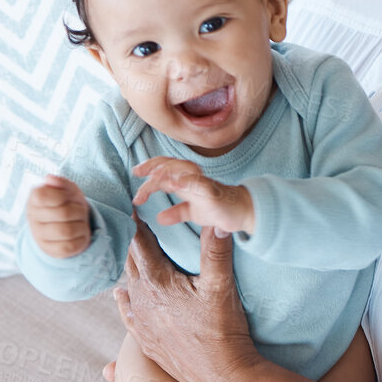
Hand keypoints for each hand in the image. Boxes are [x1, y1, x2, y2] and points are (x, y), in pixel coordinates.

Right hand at [26, 174, 90, 257]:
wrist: (65, 224)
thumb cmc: (66, 203)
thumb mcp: (67, 190)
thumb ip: (61, 182)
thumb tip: (49, 178)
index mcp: (34, 199)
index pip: (44, 195)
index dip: (63, 195)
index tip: (68, 197)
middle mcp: (33, 218)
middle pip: (64, 213)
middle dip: (79, 210)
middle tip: (79, 210)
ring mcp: (40, 236)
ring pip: (68, 231)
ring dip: (82, 225)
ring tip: (80, 221)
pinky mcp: (51, 250)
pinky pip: (71, 246)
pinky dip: (81, 238)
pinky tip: (79, 233)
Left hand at [114, 218, 257, 381]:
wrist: (221, 376)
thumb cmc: (222, 330)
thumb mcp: (222, 286)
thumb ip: (217, 249)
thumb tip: (219, 218)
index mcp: (157, 281)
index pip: (141, 242)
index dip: (138, 222)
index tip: (134, 205)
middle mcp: (142, 300)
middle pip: (131, 262)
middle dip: (133, 242)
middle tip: (132, 224)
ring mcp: (141, 322)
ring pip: (128, 286)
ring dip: (130, 268)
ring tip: (129, 253)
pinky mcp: (146, 341)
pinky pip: (127, 314)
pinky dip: (123, 300)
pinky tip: (121, 295)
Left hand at [132, 156, 253, 235]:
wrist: (245, 214)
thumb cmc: (220, 211)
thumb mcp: (194, 214)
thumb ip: (177, 212)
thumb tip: (159, 217)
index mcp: (187, 182)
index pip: (166, 169)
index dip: (151, 167)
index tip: (136, 172)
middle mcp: (194, 179)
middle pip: (172, 164)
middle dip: (154, 166)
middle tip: (138, 172)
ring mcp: (204, 185)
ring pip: (184, 169)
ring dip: (168, 171)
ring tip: (154, 177)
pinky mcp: (214, 194)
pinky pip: (200, 184)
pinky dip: (187, 181)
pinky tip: (174, 184)